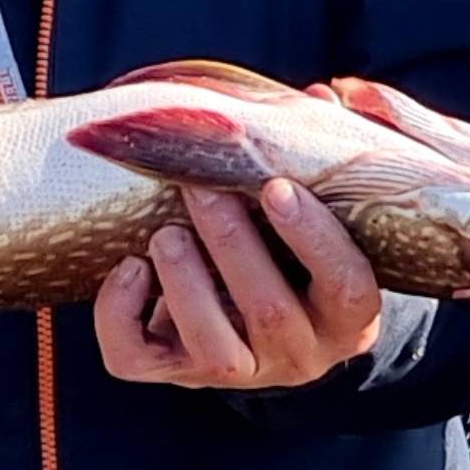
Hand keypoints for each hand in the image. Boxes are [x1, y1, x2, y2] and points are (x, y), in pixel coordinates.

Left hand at [94, 180, 385, 389]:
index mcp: (349, 316)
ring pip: (214, 351)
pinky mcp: (180, 374)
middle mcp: (302, 355)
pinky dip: (121, 316)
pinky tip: (129, 267)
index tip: (276, 187)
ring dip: (185, 284)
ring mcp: (242, 370)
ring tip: (165, 232)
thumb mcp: (335, 212)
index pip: (345, 285)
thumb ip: (333, 162)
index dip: (313, 237)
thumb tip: (320, 95)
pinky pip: (139, 361)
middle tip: (201, 187)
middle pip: (271, 312)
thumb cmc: (306, 248)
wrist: (276, 322)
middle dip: (232, 245)